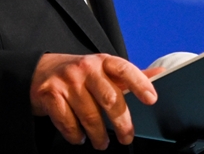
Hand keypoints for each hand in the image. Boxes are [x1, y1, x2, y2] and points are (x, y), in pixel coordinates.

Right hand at [30, 53, 158, 149]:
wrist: (41, 71)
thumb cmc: (81, 74)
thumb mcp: (104, 70)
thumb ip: (129, 75)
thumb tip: (161, 73)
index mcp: (103, 61)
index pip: (124, 70)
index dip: (139, 83)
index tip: (152, 99)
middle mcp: (85, 69)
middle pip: (109, 98)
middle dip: (122, 123)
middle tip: (127, 138)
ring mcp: (66, 82)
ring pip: (89, 116)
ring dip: (99, 135)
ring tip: (102, 142)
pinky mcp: (49, 95)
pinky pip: (67, 123)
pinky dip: (76, 135)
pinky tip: (80, 136)